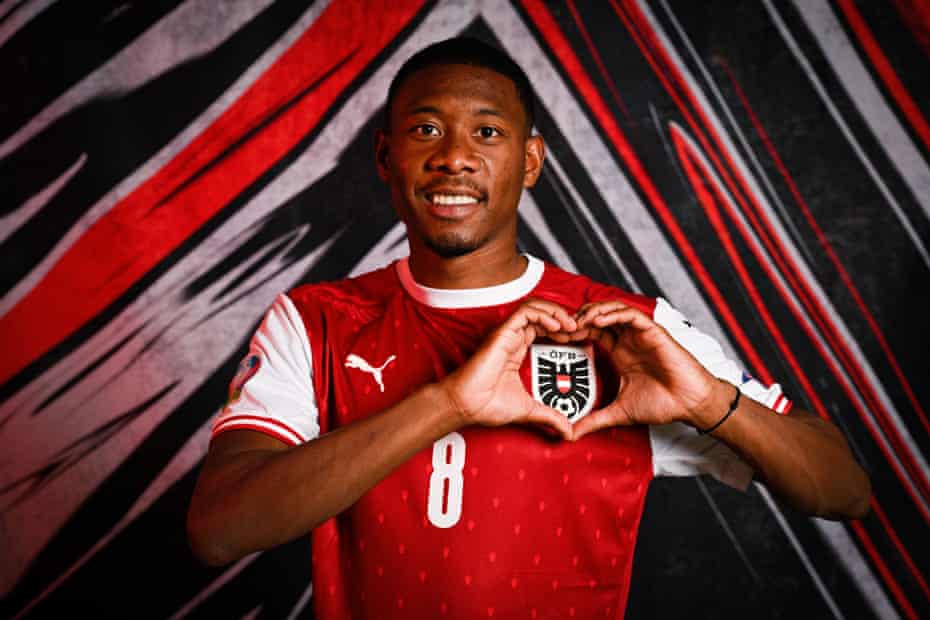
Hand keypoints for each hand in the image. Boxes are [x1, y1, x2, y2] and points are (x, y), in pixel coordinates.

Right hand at [440, 299, 577, 439]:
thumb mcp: (529, 411)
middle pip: (541, 313)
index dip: (562, 330)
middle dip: (563, 318)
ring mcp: (507, 334)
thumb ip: (550, 417)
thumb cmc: (487, 405)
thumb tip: (569, 433)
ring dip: (556, 312)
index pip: (543, 328)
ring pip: (534, 308)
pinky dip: (543, 314)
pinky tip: (556, 326)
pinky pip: (525, 313)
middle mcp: (513, 338)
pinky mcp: (502, 333)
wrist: (468, 406)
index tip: (577, 340)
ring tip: (571, 325)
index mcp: (517, 349)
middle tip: (579, 330)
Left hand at [570, 301, 719, 439]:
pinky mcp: (653, 331)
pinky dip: (613, 314)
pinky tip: (598, 321)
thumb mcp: (619, 413)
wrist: (689, 404)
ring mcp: (640, 334)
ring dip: (593, 311)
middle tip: (561, 327)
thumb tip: (570, 435)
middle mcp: (627, 340)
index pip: (591, 332)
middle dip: (578, 318)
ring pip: (613, 309)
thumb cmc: (661, 404)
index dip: (573, 332)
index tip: (556, 340)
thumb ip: (594, 420)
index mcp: (618, 352)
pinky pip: (630, 315)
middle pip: (598, 316)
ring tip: (577, 321)